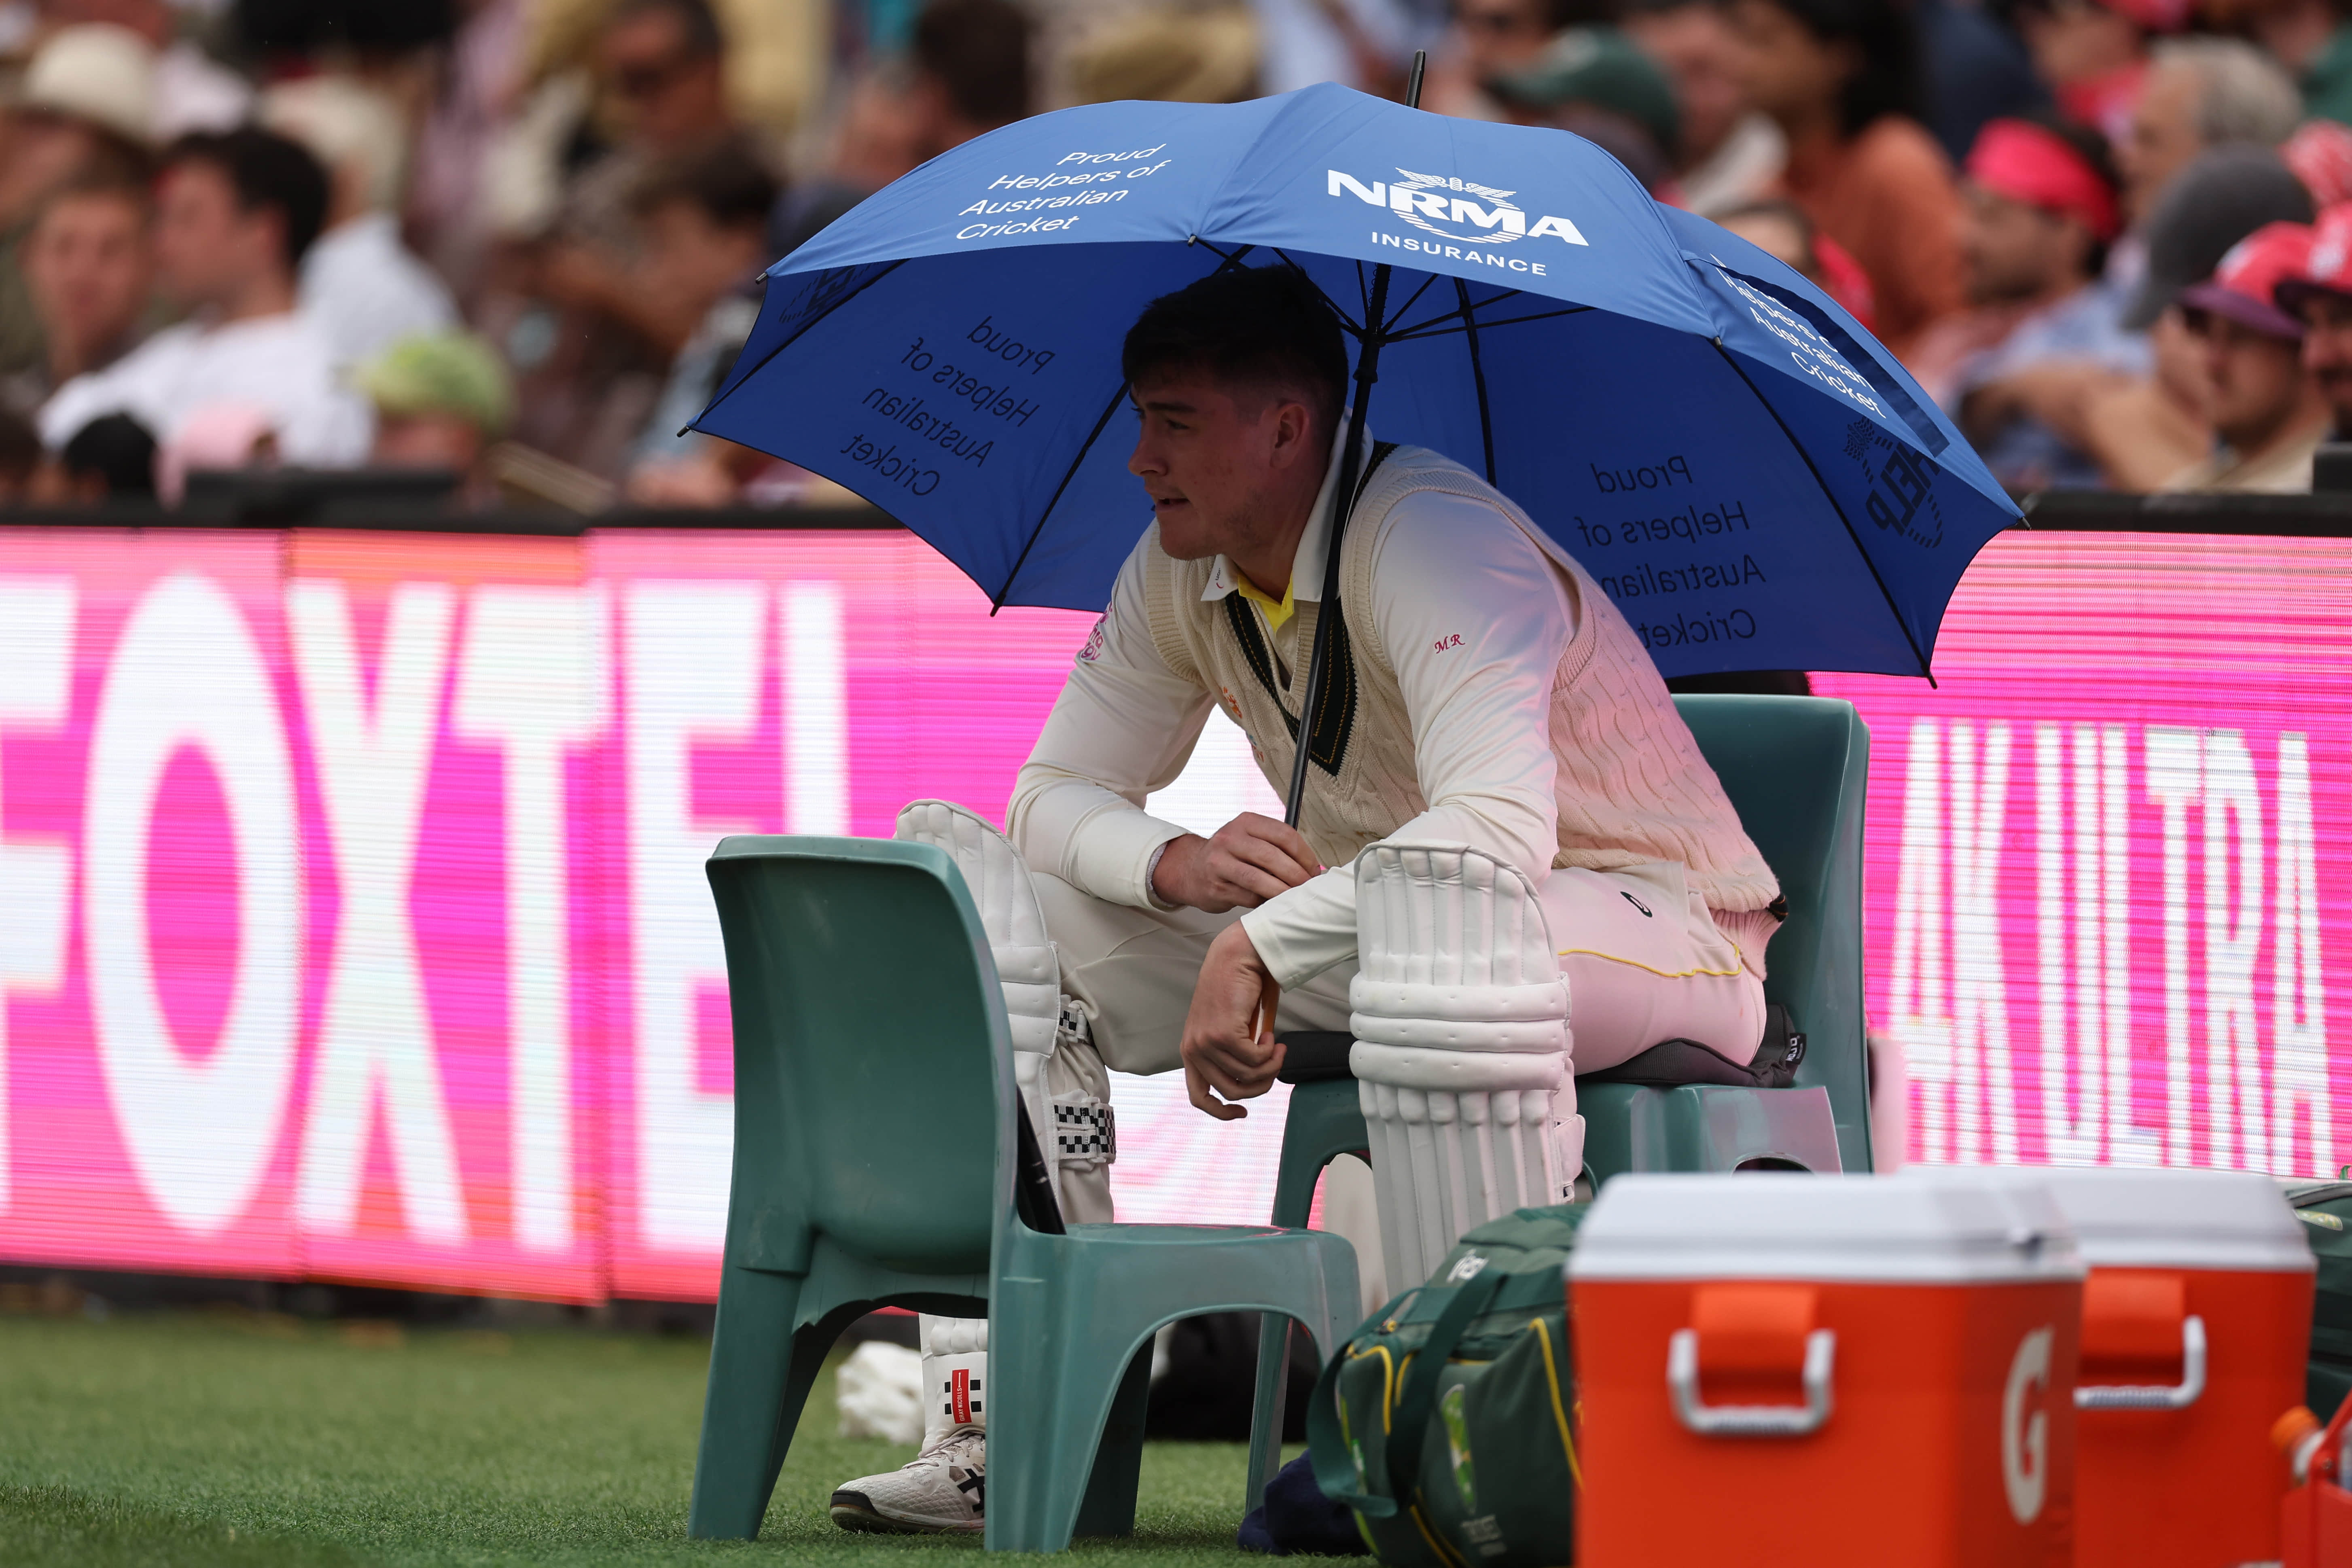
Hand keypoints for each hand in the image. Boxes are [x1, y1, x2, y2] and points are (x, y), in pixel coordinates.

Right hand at [1150, 813, 1322, 911]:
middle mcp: (1230, 838)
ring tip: (1295, 899)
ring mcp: (1219, 862)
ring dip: (1282, 892)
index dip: (1304, 855)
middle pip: (1273, 857)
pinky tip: (1274, 905)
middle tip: (1308, 888)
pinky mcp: (1216, 887)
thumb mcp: (1249, 839)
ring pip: (1259, 879)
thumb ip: (1277, 848)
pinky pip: (1248, 897)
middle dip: (1296, 875)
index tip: (1314, 870)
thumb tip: (1314, 869)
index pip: (1284, 834)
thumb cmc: (1230, 857)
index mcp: (1245, 822)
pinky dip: (1265, 903)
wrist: (1192, 871)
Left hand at [1180, 923, 1284, 1119]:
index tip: (1242, 1112)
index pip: (1198, 1096)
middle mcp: (1193, 1050)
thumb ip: (1233, 1054)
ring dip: (1270, 1065)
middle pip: (1230, 1091)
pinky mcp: (1221, 1034)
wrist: (1237, 957)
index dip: (1220, 1111)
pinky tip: (1271, 1035)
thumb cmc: (1236, 989)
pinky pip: (1255, 1061)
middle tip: (1275, 1064)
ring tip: (1276, 1046)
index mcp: (1191, 1051)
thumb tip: (1254, 1079)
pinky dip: (1270, 1053)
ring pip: (1246, 1076)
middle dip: (1260, 1085)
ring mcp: (1205, 1043)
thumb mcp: (1228, 1028)